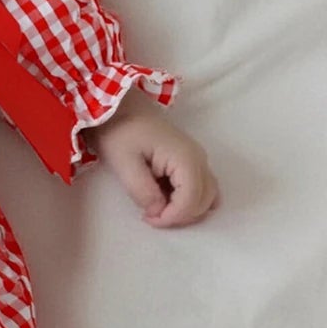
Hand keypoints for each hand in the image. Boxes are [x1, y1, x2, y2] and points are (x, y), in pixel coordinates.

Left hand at [89, 93, 218, 228]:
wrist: (120, 108)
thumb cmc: (119, 133)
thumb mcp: (124, 163)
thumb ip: (142, 191)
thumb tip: (158, 213)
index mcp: (185, 158)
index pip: (192, 201)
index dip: (172, 217)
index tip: (148, 219)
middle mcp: (199, 159)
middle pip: (204, 201)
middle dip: (179, 216)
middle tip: (150, 215)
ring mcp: (198, 159)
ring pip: (207, 197)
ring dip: (186, 210)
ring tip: (157, 207)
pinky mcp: (191, 161)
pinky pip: (200, 188)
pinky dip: (188, 200)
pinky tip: (165, 198)